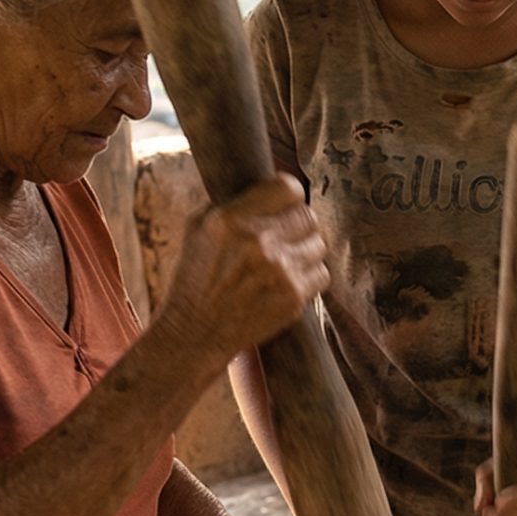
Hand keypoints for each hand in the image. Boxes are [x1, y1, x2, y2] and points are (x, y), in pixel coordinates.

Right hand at [154, 176, 328, 366]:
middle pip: (308, 216)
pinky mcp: (293, 297)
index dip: (290, 194)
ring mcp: (280, 271)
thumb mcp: (199, 228)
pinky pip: (321, 274)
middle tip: (285, 235)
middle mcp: (258, 242)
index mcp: (231, 219)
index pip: (288, 187)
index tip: (285, 202)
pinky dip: (309, 277)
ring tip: (283, 260)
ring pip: (318, 244)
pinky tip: (287, 281)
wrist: (195, 333)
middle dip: (298, 224)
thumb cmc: (195, 277)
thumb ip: (235, 203)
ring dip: (305, 250)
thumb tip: (271, 182)